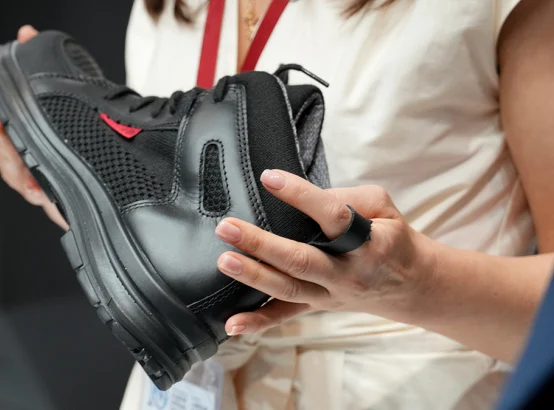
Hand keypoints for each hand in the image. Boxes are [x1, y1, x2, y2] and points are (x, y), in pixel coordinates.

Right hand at [0, 25, 68, 230]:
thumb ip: (42, 72)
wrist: (80, 198)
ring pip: (5, 156)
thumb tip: (28, 35)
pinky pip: (32, 188)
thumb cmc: (62, 153)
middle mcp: (8, 147)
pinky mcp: (37, 194)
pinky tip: (33, 181)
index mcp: (11, 124)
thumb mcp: (55, 112)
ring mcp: (19, 171)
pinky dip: (30, 184)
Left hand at [216, 170, 437, 335]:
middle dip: (261, 244)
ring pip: (288, 288)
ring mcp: (330, 294)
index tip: (268, 177)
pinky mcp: (317, 307)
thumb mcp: (382, 208)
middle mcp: (347, 272)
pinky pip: (286, 316)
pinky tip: (232, 324)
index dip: (300, 196)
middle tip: (227, 227)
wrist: (411, 286)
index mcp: (368, 242)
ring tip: (224, 260)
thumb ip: (346, 197)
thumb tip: (302, 195)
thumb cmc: (390, 237)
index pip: (332, 216)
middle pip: (300, 260)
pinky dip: (258, 323)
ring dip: (253, 275)